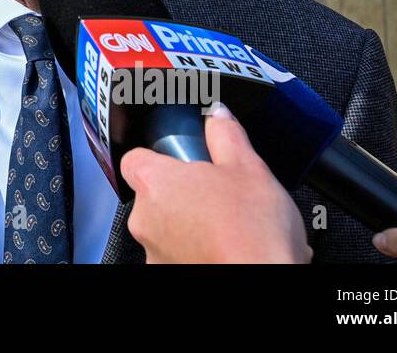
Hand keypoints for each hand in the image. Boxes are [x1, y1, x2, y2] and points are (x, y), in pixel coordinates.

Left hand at [120, 103, 310, 263]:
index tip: (180, 157)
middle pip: (154, 195)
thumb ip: (226, 135)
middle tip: (217, 192)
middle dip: (183, 192)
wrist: (262, 280)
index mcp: (155, 183)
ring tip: (229, 223)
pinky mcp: (169, 274)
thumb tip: (217, 115)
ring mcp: (154, 252)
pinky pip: (178, 254)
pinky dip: (198, 250)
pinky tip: (227, 247)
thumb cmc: (251, 233)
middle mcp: (144, 219)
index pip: (134, 159)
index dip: (156, 156)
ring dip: (190, 223)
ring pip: (166, 227)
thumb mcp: (248, 168)